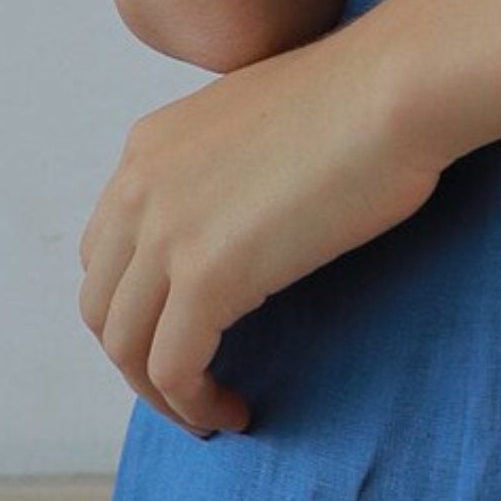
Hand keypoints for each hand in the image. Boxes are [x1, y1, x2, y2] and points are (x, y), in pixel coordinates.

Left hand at [76, 16, 451, 434]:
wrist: (398, 86)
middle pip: (102, 305)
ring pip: (126, 346)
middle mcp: (138, 186)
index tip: (187, 335)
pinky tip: (234, 413)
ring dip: (163, 394)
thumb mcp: (264, 126)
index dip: (137, 308)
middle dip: (138, 357)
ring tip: (211, 413)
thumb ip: (232, 170)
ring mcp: (166, 231)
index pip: (105, 252)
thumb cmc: (366, 101)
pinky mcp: (207, 275)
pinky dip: (195, 404)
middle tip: (193, 387)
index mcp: (148, 148)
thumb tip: (249, 223)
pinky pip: (173, 368)